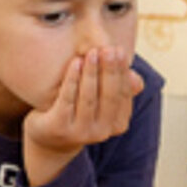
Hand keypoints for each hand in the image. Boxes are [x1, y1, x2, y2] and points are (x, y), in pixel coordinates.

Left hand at [21, 47, 144, 186]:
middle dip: (110, 71)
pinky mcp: (60, 128)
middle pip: (109, 96)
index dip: (122, 72)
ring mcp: (80, 132)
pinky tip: (75, 62)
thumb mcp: (100, 102)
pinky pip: (67, 99)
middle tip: (109, 49)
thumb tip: (136, 78)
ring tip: (92, 52)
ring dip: (92, 72)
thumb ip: (117, 88)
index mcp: (118, 124)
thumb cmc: (78, 112)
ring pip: (89, 98)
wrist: (49, 138)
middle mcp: (102, 132)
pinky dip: (72, 79)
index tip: (120, 50)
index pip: (124, 94)